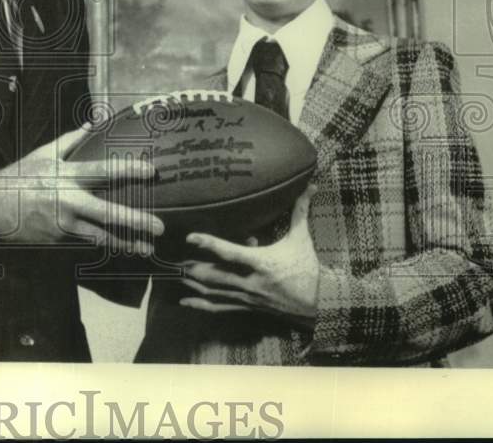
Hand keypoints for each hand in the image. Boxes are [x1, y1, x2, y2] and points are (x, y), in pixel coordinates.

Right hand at [0, 126, 164, 253]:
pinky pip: (86, 242)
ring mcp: (63, 224)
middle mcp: (67, 200)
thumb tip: (95, 121)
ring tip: (148, 247)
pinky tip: (122, 250)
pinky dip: (105, 246)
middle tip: (160, 226)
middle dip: (136, 220)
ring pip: (100, 236)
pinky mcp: (58, 240)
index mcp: (66, 175)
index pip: (102, 170)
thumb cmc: (21, 175)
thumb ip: (73, 140)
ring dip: (126, 243)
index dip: (128, 170)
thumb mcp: (44, 153)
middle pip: (107, 212)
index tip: (151, 170)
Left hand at [179, 185, 319, 326]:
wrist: (320, 303)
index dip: (209, 244)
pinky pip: (221, 308)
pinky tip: (186, 302)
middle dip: (193, 269)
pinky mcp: (248, 306)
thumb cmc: (308, 268)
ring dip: (193, 284)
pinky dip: (202, 305)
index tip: (190, 236)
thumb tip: (311, 185)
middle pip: (215, 276)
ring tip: (174, 275)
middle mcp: (251, 282)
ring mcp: (248, 296)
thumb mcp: (302, 239)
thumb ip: (300, 211)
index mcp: (262, 262)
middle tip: (172, 261)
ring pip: (214, 293)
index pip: (230, 252)